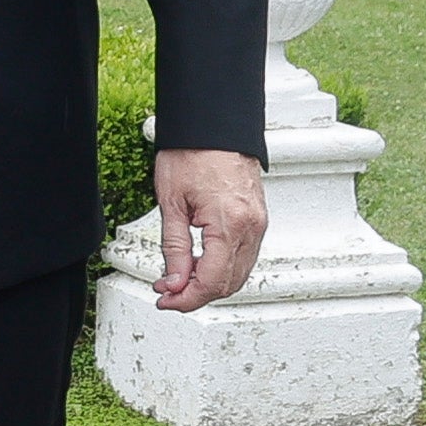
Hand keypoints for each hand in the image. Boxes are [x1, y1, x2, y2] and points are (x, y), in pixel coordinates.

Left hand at [149, 146, 266, 310]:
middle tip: (168, 292)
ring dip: (211, 283)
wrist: (214, 126)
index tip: (166, 299)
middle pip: (229, 283)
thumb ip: (174, 249)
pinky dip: (224, 268)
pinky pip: (245, 257)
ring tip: (181, 279)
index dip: (186, 298)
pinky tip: (201, 265)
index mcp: (229, 223)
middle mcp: (251, 226)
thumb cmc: (192, 153)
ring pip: (239, 274)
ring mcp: (259, 223)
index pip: (212, 281)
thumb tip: (174, 282)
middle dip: (197, 295)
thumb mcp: (171, 204)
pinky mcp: (258, 219)